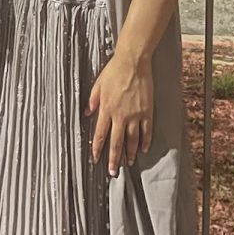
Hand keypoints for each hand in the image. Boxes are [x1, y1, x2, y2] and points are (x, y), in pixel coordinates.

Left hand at [86, 51, 152, 175]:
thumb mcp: (98, 84)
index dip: (97, 148)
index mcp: (106, 109)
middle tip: (112, 172)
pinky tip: (143, 149)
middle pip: (116, 142)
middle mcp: (120, 115)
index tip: (95, 159)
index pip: (100, 134)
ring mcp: (135, 115)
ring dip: (130, 153)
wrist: (132, 62)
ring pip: (132, 140)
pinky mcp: (147, 111)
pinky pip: (147, 131)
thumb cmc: (113, 71)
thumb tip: (87, 113)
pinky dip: (145, 141)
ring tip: (128, 163)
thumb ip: (92, 100)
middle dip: (113, 159)